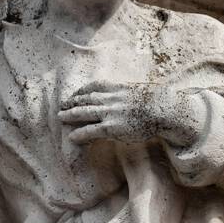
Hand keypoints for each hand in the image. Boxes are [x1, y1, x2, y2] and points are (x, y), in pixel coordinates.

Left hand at [60, 82, 203, 149]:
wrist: (162, 110)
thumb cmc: (157, 102)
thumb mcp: (139, 91)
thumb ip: (128, 93)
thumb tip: (127, 96)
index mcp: (117, 88)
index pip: (93, 86)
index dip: (81, 90)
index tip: (75, 94)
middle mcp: (110, 98)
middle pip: (85, 98)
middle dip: (71, 102)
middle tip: (62, 106)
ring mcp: (110, 113)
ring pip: (84, 112)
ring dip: (70, 115)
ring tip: (61, 118)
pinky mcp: (112, 127)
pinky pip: (90, 130)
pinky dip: (79, 133)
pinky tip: (72, 136)